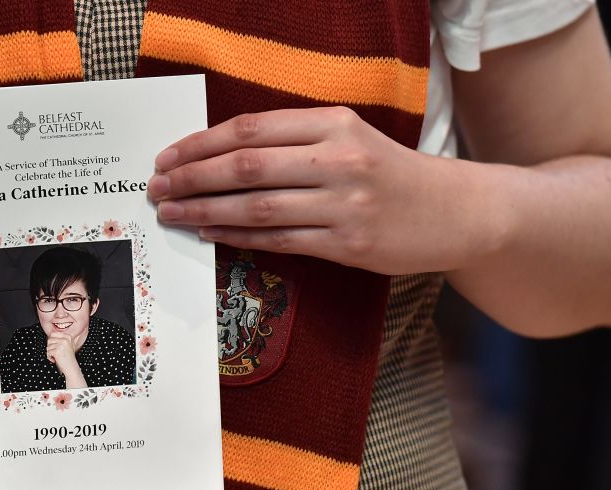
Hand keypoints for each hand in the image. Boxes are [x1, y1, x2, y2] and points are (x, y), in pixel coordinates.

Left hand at [46, 333, 85, 386]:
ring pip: (48, 347)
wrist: (71, 368)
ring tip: (57, 357)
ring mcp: (61, 345)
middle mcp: (65, 340)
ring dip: (50, 353)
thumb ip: (63, 338)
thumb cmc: (69, 358)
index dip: (52, 341)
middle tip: (56, 353)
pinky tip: (55, 360)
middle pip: (49, 340)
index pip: (53, 334)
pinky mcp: (57, 351)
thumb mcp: (69, 345)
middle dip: (50, 348)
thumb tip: (56, 332)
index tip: (56, 347)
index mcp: (67, 337)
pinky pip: (48, 353)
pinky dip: (50, 358)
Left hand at [148, 107, 498, 275]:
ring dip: (204, 210)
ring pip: (256, 207)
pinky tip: (208, 231)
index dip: (201, 143)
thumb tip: (218, 155)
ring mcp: (344, 204)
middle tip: (156, 187)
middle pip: (246, 167)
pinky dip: (237, 235)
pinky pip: (278, 240)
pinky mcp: (348, 244)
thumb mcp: (347, 137)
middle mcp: (339, 160)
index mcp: (334, 123)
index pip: (251, 129)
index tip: (167, 156)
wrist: (454, 211)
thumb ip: (291, 141)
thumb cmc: (388, 172)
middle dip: (191, 177)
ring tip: (171, 213)